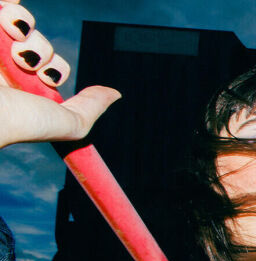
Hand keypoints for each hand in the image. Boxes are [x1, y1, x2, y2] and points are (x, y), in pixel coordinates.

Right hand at [0, 1, 119, 146]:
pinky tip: (10, 15)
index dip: (53, 67)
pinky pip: (3, 3)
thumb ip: (88, 109)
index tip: (45, 77)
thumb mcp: (64, 123)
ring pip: (18, 21)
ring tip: (15, 35)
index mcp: (19, 94)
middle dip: (39, 47)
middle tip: (26, 60)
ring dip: (24, 23)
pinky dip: (10, 3)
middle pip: (34, 42)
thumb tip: (114, 94)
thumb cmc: (17, 119)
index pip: (46, 68)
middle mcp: (1, 70)